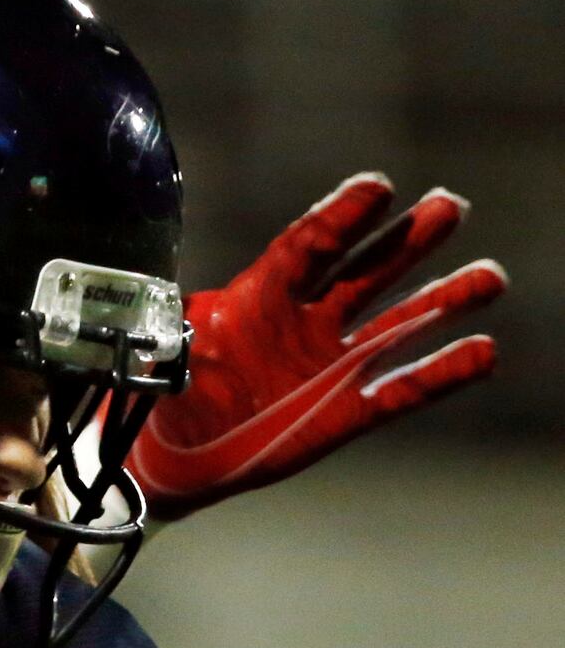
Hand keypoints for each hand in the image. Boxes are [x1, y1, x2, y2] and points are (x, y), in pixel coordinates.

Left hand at [130, 174, 503, 518]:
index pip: (308, 246)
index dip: (342, 215)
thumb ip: (184, 321)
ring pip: (397, 325)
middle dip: (405, 241)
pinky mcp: (343, 413)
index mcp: (259, 298)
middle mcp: (304, 323)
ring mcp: (328, 366)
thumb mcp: (164, 351)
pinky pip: (402, 390)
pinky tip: (483, 349)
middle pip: (365, 272)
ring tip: (490, 277)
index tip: (379, 186)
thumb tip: (186, 300)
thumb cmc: (158, 398)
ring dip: (442, 301)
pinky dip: (442, 372)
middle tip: (448, 207)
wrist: (164, 462)